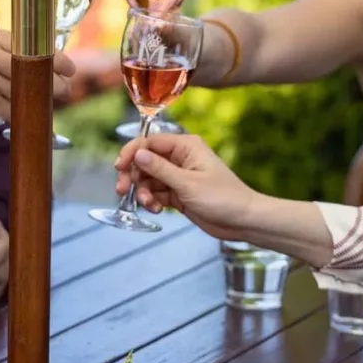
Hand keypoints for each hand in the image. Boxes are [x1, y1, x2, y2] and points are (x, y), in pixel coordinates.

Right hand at [0, 30, 76, 144]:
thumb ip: (7, 60)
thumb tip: (43, 71)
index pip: (32, 47)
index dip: (55, 58)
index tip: (71, 69)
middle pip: (32, 68)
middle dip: (54, 82)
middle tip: (66, 90)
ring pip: (25, 89)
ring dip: (42, 99)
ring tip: (52, 104)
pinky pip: (11, 109)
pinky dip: (23, 117)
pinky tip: (33, 120)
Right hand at [114, 134, 259, 239]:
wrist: (242, 220)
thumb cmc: (222, 198)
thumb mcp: (187, 183)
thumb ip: (160, 169)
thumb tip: (137, 153)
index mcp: (186, 146)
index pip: (150, 142)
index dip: (132, 153)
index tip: (119, 168)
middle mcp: (180, 158)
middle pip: (145, 161)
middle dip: (133, 175)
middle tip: (122, 191)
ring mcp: (179, 176)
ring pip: (148, 179)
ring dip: (143, 192)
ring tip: (149, 205)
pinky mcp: (178, 193)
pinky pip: (156, 193)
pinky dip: (152, 201)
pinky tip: (156, 209)